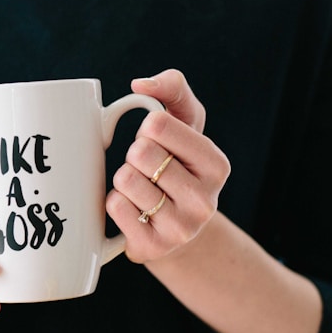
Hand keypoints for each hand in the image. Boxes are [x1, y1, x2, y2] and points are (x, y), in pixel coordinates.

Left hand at [107, 69, 230, 262]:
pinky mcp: (153, 247)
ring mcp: (181, 228)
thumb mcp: (184, 123)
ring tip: (141, 190)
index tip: (157, 142)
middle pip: (140, 153)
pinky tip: (133, 210)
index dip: (147, 129)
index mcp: (216, 165)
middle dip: (134, 156)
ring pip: (125, 180)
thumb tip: (140, 84)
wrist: (175, 228)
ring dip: (123, 180)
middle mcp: (205, 200)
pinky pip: (115, 207)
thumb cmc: (176, 165)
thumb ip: (172, 89)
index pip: (157, 125)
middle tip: (147, 169)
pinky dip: (114, 202)